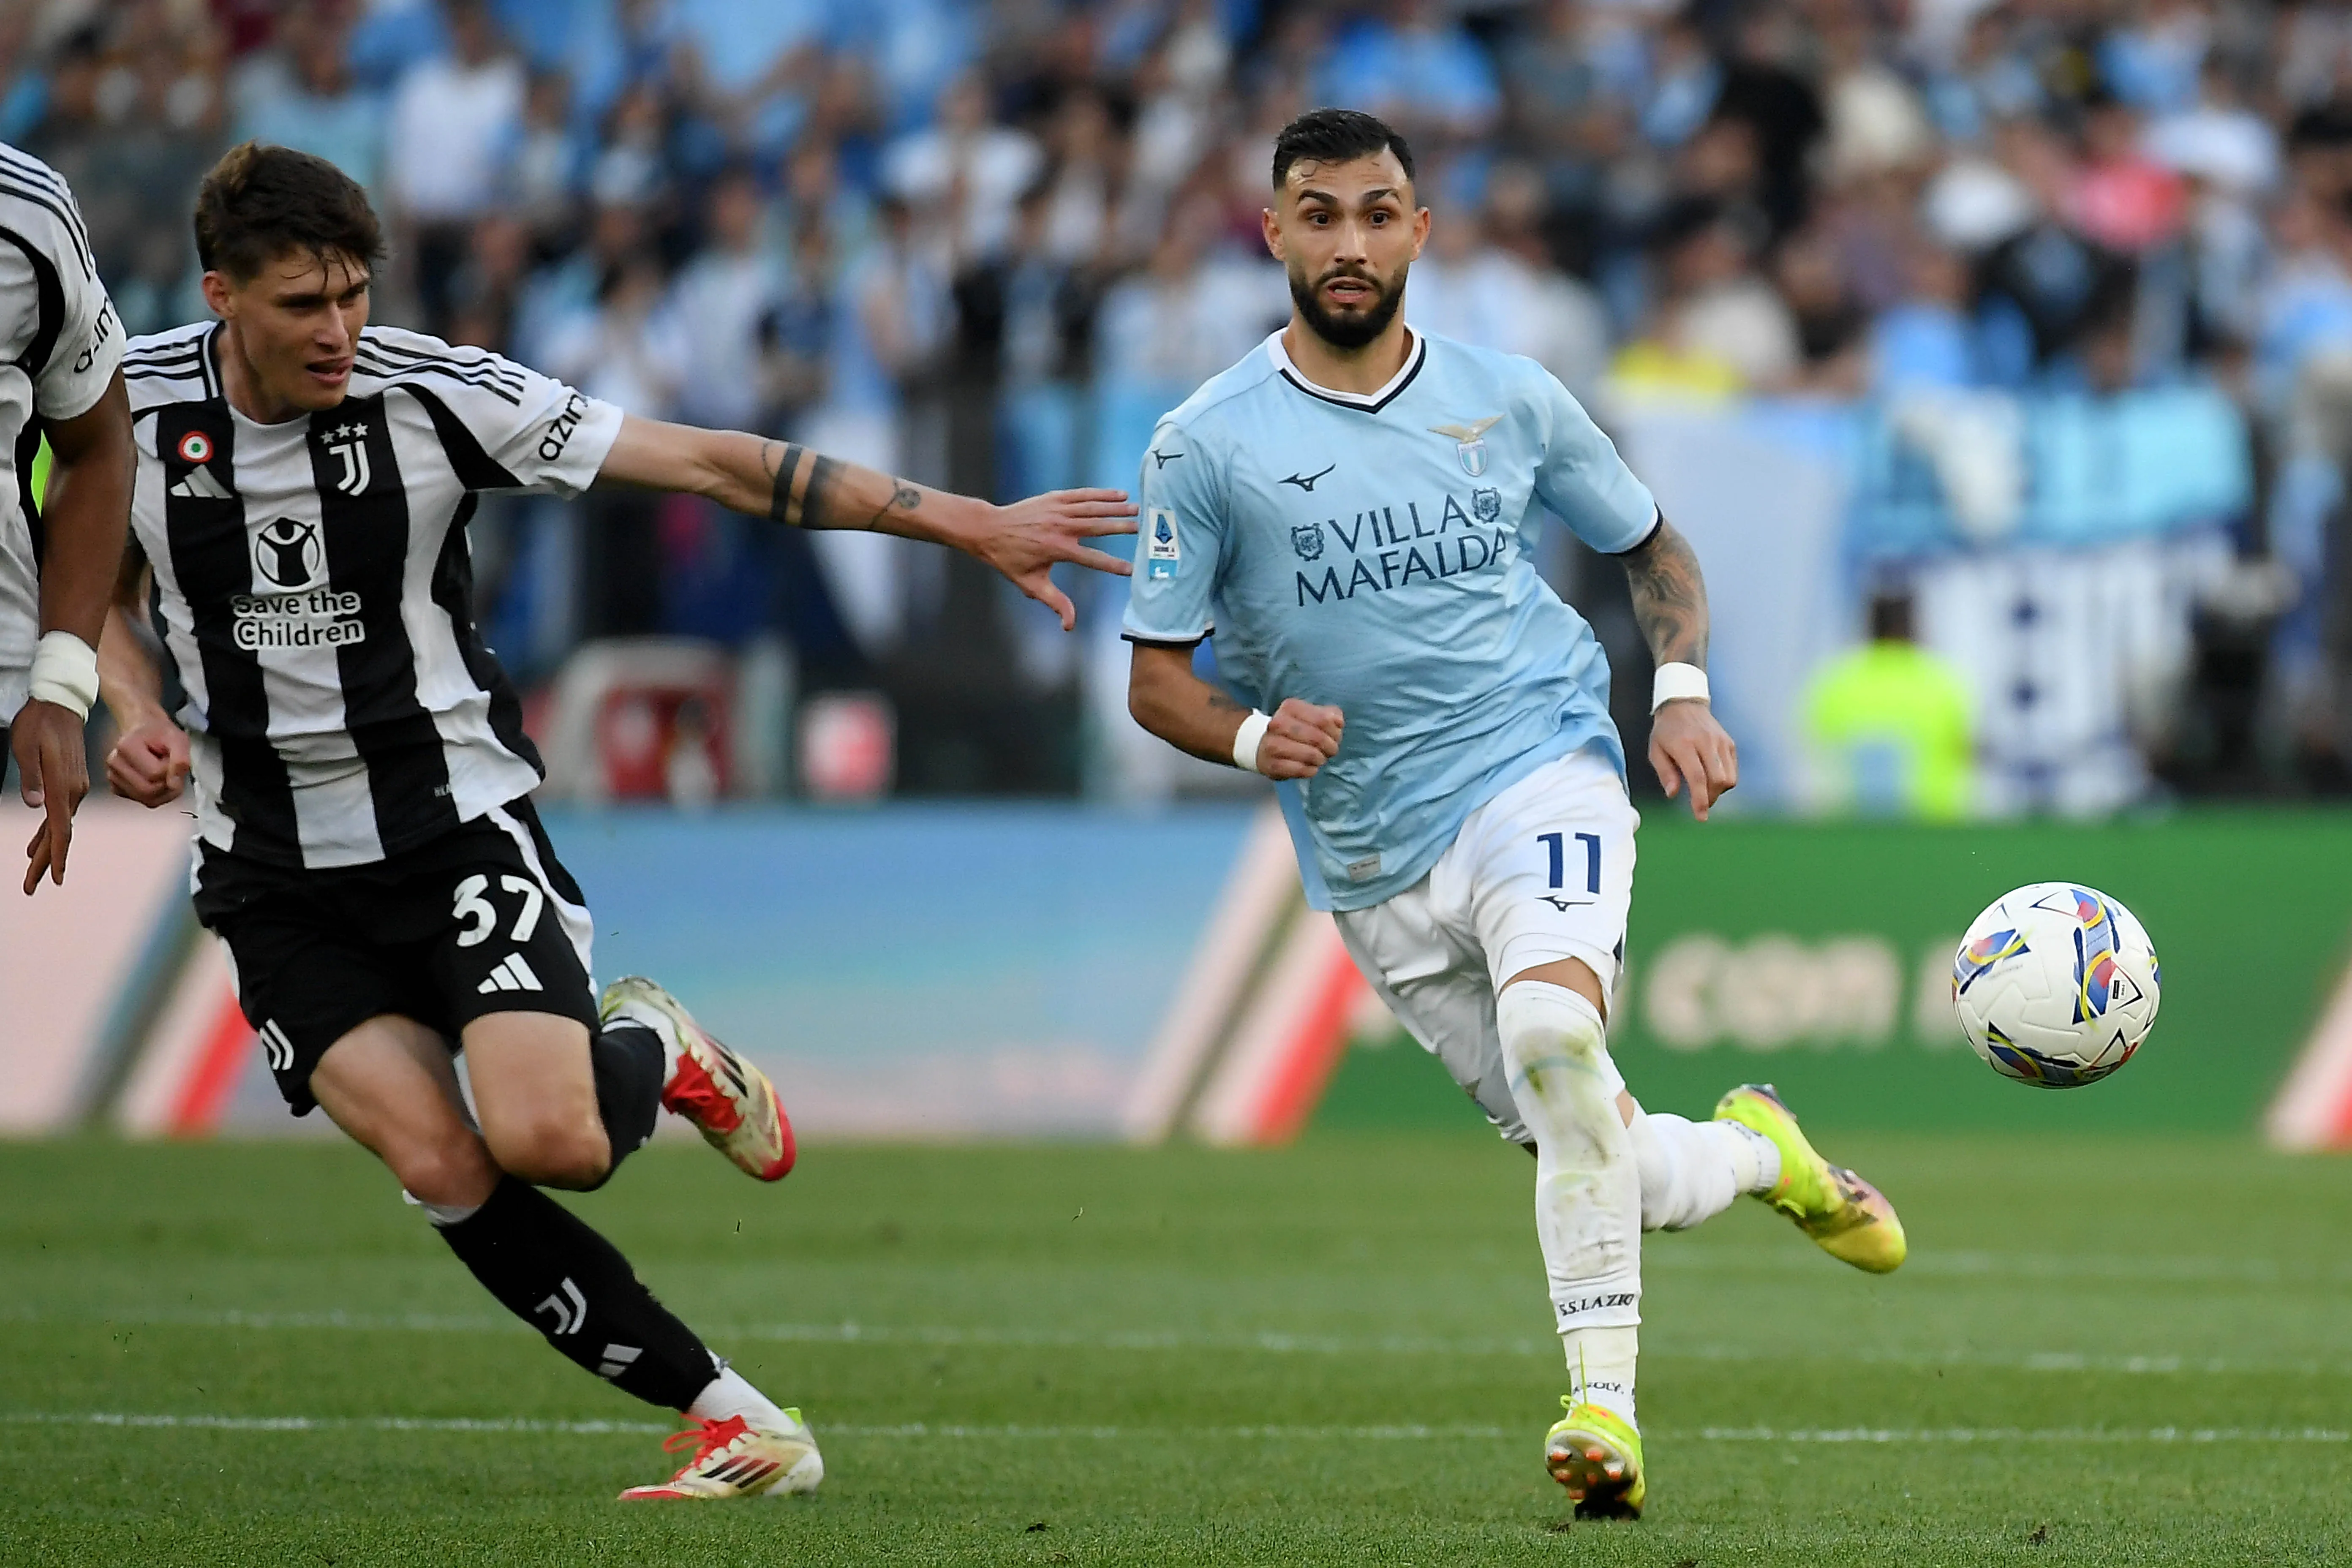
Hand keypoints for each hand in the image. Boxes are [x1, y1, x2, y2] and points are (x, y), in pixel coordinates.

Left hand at [13, 699, 88, 893]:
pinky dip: (50, 831)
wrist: (61, 704)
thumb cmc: (39, 723)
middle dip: (45, 862)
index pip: (60, 829)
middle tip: (31, 887)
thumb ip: (32, 778)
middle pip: (60, 834)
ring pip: (60, 825)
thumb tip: (36, 806)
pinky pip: (61, 813)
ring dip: (46, 849)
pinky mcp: (72, 781)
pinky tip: (39, 841)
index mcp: (63, 785)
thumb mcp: (26, 748)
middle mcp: (73, 791)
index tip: (53, 879)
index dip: (55, 856)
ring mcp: (75, 787)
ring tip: (32, 870)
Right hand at [106, 715, 189, 810]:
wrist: (144, 731)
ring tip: (165, 774)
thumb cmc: (160, 734)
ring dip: (165, 792)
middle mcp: (114, 763)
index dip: (171, 770)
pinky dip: (157, 795)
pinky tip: (157, 780)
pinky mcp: (117, 788)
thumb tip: (174, 784)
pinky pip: (143, 801)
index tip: (172, 759)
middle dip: (168, 785)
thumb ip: (180, 760)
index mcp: (126, 746)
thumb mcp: (178, 739)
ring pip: (147, 800)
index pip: (155, 773)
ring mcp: (113, 777)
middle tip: (172, 771)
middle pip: (148, 791)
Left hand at [963, 489, 1138, 630]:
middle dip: (1121, 527)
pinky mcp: (1054, 498)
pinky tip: (1118, 494)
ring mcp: (1057, 510)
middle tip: (1142, 528)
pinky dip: (1101, 494)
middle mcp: (1060, 528)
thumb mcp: (1031, 585)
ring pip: (1093, 508)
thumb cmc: (1010, 560)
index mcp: (1057, 549)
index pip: (1092, 559)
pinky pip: (1082, 494)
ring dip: (1116, 508)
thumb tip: (1069, 626)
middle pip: (1098, 527)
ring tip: (1136, 508)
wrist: (989, 530)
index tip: (1131, 569)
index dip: (1113, 565)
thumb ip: (1055, 603)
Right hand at [1259, 697, 1342, 780]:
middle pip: (1317, 737)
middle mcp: (1278, 723)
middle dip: (1330, 747)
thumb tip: (1338, 722)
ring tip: (1320, 759)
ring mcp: (1272, 745)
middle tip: (1331, 751)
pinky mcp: (1272, 765)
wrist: (1263, 746)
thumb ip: (1329, 714)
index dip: (1335, 731)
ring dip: (1320, 759)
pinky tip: (1310, 767)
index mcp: (1290, 707)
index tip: (1335, 736)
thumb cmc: (1295, 730)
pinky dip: (1310, 770)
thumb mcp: (1312, 715)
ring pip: (1310, 754)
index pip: (1323, 719)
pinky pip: (1300, 770)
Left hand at [1649, 699, 1736, 820]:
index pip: (1697, 777)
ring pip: (1729, 777)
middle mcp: (1706, 742)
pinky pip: (1732, 770)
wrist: (1684, 705)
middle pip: (1717, 780)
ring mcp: (1721, 742)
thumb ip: (1664, 773)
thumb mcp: (1655, 750)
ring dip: (1718, 791)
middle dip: (1710, 798)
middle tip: (1700, 804)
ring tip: (1704, 790)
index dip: (1700, 800)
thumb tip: (1673, 795)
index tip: (1700, 817)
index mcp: (1684, 744)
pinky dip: (1724, 780)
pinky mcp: (1729, 743)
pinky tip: (1711, 778)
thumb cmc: (1666, 732)